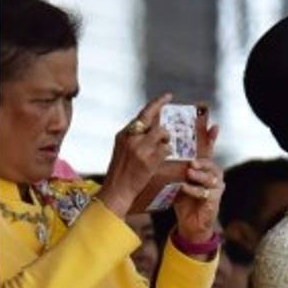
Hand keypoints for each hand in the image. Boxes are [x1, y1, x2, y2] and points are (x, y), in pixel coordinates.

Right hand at [95, 93, 174, 217]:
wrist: (116, 190)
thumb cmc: (121, 172)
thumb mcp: (122, 149)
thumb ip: (134, 137)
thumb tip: (149, 128)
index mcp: (123, 134)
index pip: (142, 114)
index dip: (156, 103)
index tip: (167, 96)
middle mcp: (130, 138)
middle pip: (151, 118)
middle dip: (162, 111)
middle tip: (170, 106)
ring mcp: (139, 148)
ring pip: (161, 133)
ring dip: (167, 139)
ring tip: (165, 146)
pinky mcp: (148, 160)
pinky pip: (166, 149)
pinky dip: (167, 152)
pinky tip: (163, 158)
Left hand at [173, 108, 223, 243]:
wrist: (191, 223)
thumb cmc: (184, 198)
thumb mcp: (177, 178)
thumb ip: (174, 164)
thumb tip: (159, 146)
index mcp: (204, 167)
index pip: (208, 150)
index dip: (211, 138)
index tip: (213, 125)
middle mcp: (213, 175)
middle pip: (211, 163)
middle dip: (203, 160)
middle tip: (192, 160)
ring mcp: (216, 188)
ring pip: (211, 177)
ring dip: (199, 175)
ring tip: (189, 172)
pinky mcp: (214, 201)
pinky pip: (206, 193)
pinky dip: (194, 190)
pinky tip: (184, 187)